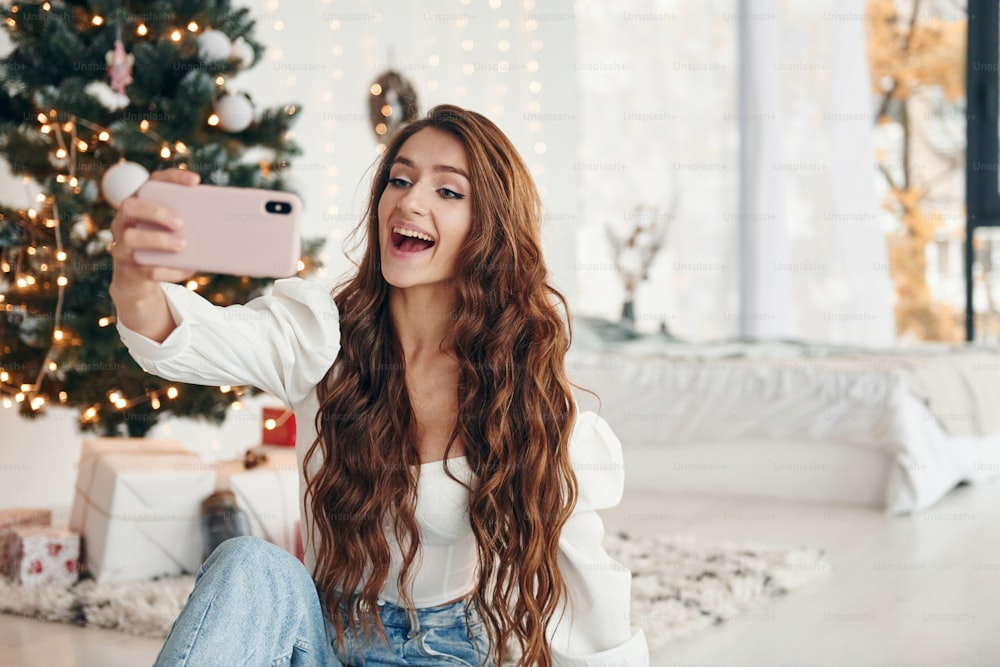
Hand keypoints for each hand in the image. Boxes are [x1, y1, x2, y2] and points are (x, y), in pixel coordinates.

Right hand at [109, 169, 198, 299]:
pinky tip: (187, 269)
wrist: (139, 280)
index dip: (172, 179)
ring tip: (183, 244)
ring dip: (159, 240)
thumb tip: (221, 222)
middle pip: (130, 206)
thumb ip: (187, 222)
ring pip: (130, 238)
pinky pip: (146, 270)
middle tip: (181, 221)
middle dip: (156, 211)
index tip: (195, 181)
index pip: (151, 183)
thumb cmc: (161, 248)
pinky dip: (169, 270)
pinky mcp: (128, 270)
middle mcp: (124, 222)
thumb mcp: (172, 232)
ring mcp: (122, 246)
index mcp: (139, 205)